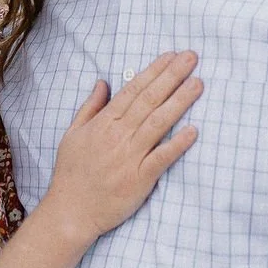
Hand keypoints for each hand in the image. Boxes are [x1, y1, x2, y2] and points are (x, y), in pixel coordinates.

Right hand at [41, 51, 200, 238]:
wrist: (70, 212)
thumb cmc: (71, 174)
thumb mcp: (73, 134)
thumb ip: (90, 107)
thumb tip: (103, 82)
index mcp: (103, 123)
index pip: (133, 91)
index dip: (153, 72)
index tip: (171, 56)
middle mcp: (118, 136)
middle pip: (149, 100)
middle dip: (171, 77)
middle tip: (191, 58)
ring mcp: (130, 157)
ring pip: (158, 123)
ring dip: (179, 102)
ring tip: (197, 84)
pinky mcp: (140, 179)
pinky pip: (161, 158)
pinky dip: (177, 144)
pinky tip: (193, 131)